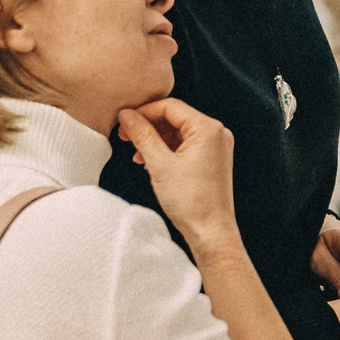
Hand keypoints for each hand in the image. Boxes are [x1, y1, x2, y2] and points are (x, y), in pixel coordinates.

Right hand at [116, 99, 237, 251]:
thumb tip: (126, 115)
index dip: (144, 112)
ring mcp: (216, 147)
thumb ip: (142, 135)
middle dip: (148, 127)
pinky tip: (150, 162)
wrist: (211, 232)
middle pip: (174, 118)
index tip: (123, 121)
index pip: (170, 106)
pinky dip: (166, 150)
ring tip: (136, 154)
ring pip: (178, 132)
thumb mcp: (160, 164)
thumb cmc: (191, 201)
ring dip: (155, 140)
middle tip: (125, 137)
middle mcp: (216, 133)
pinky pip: (185, 146)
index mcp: (208, 129)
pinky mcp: (212, 160)